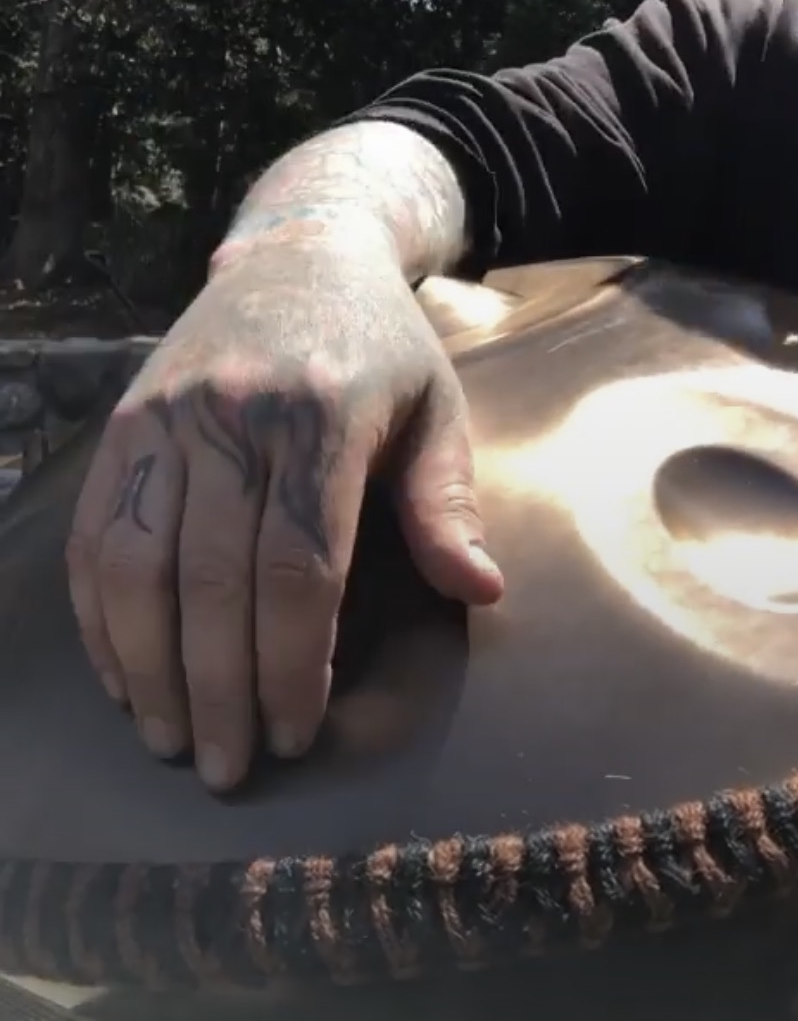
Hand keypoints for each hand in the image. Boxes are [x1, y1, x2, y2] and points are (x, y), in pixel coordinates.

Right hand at [64, 231, 502, 792]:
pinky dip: (101, 618)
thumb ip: (446, 502)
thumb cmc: (381, 346)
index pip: (299, 567)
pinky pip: (95, 535)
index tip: (299, 732)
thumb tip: (480, 592)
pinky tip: (124, 675)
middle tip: (230, 768)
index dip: (293, 663)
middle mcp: (232, 415)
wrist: (298, 252)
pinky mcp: (121, 423)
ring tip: (171, 740)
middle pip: (215, 582)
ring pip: (137, 566)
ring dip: (149, 669)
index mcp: (322, 415)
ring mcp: (164, 417)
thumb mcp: (436, 407)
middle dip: (220, 691)